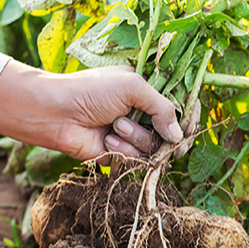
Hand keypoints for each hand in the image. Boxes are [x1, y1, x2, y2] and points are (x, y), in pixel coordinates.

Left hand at [0, 61, 194, 162]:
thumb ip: (163, 108)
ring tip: (115, 125)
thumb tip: (179, 136)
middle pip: (174, 132)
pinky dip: (124, 149)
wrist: (57, 113)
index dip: (190, 115)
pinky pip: (138, 160)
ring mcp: (135, 135)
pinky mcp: (124, 154)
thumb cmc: (92, 90)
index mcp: (149, 91)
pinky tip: (107, 139)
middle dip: (166, 134)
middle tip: (166, 139)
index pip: (182, 104)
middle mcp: (145, 114)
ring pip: (156, 147)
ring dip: (137, 137)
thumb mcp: (132, 87)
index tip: (191, 123)